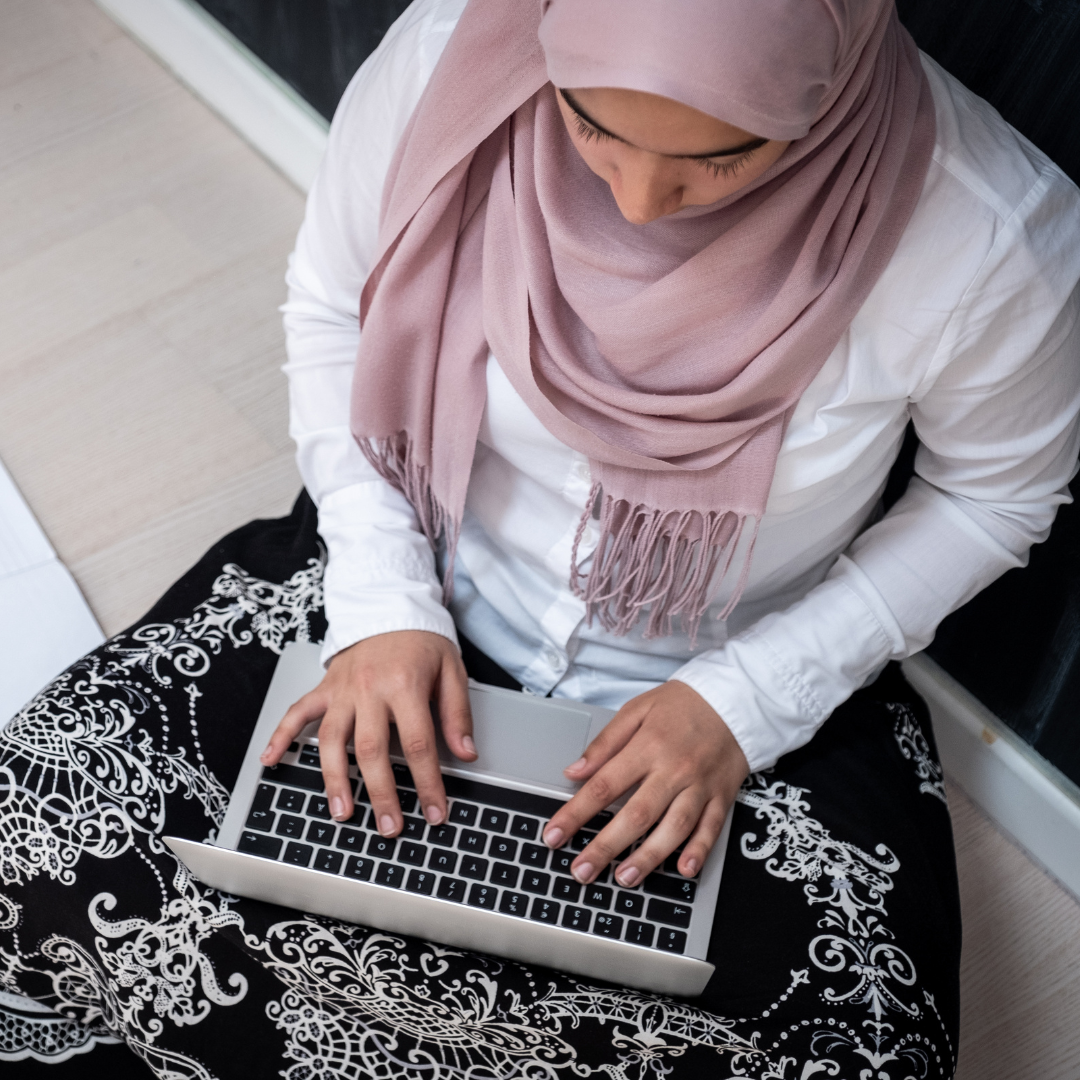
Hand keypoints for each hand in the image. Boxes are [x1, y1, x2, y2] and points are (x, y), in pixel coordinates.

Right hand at [259, 631, 474, 834]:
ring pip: (332, 741)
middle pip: (372, 750)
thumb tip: (466, 753)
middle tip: (390, 827)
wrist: (390, 605)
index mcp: (405, 685)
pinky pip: (297, 712)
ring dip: (335, 780)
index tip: (435, 812)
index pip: (418, 744)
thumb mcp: (452, 670)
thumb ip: (457, 714)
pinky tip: (270, 761)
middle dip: (381, 793)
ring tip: (342, 813)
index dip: (427, 783)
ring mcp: (342, 690)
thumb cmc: (423, 640)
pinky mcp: (325, 687)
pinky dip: (281, 736)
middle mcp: (369, 689)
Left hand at [541, 680, 747, 886]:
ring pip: (674, 828)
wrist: (735, 699)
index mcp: (648, 746)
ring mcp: (700, 786)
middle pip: (636, 814)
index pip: (604, 785)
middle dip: (605, 846)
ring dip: (648, 857)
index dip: (576, 813)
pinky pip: (711, 829)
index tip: (554, 835)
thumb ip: (605, 743)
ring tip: (624, 878)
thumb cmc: (682, 704)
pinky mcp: (722, 797)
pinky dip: (698, 851)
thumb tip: (574, 771)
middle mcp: (674, 770)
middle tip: (581, 871)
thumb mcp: (637, 709)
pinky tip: (682, 870)